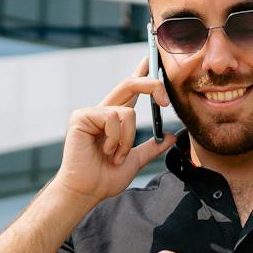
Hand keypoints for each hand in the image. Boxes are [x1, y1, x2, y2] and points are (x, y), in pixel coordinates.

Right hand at [51, 56, 176, 205]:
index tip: (149, 60)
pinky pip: (113, 118)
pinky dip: (117, 139)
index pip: (130, 90)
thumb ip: (152, 147)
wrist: (86, 191)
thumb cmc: (104, 178)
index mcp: (113, 119)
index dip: (140, 73)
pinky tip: (106, 152)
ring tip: (115, 156)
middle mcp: (102, 111)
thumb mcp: (135, 161)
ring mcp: (91, 113)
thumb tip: (171, 136)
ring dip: (128, 139)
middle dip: (151, 85)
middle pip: (130, 85)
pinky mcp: (81, 116)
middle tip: (166, 102)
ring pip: (127, 112)